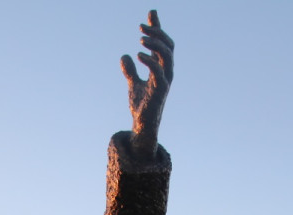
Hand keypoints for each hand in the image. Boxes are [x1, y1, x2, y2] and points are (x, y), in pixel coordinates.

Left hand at [120, 10, 173, 157]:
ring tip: (140, 38)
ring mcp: (165, 80)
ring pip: (167, 56)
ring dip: (155, 44)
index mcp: (161, 68)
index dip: (157, 28)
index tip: (151, 12)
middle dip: (157, 33)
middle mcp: (166, 72)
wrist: (142, 124)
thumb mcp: (133, 84)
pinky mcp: (160, 90)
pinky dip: (150, 60)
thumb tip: (124, 56)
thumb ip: (130, 70)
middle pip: (168, 46)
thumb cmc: (141, 106)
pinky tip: (138, 54)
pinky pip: (158, 71)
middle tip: (141, 26)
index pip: (162, 43)